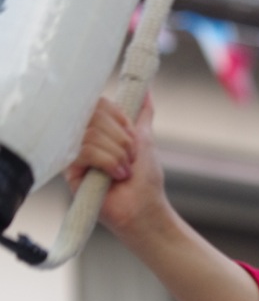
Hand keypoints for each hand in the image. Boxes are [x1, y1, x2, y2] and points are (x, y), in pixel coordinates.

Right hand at [64, 96, 168, 240]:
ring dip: (117, 153)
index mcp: (99, 129)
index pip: (98, 104)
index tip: (132, 134)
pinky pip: (83, 152)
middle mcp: (84, 138)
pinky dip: (108, 163)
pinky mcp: (70, 171)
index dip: (119, 117)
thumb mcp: (145, 140)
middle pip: (94, 115)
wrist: (145, 209)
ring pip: (90, 134)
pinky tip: (116, 176)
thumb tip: (146, 91)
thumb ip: (142, 114)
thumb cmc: (145, 180)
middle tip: (131, 157)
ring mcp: (75, 153)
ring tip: (125, 170)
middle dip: (121, 138)